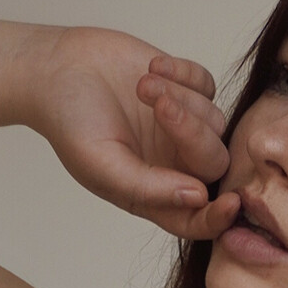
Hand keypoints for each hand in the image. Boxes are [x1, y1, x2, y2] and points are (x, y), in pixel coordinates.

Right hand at [29, 25, 240, 240]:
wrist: (57, 69)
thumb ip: (148, 188)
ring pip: (214, 120)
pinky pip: (206, 85)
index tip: (230, 203)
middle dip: (191, 134)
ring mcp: (183, 127)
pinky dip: (183, 74)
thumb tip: (198, 198)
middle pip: (214, 163)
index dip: (218, 218)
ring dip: (179, 98)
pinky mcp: (185, 89)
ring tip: (141, 85)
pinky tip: (152, 69)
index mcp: (156, 195)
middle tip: (158, 105)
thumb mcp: (101, 164)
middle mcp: (175, 164)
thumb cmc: (70, 124)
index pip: (197, 219)